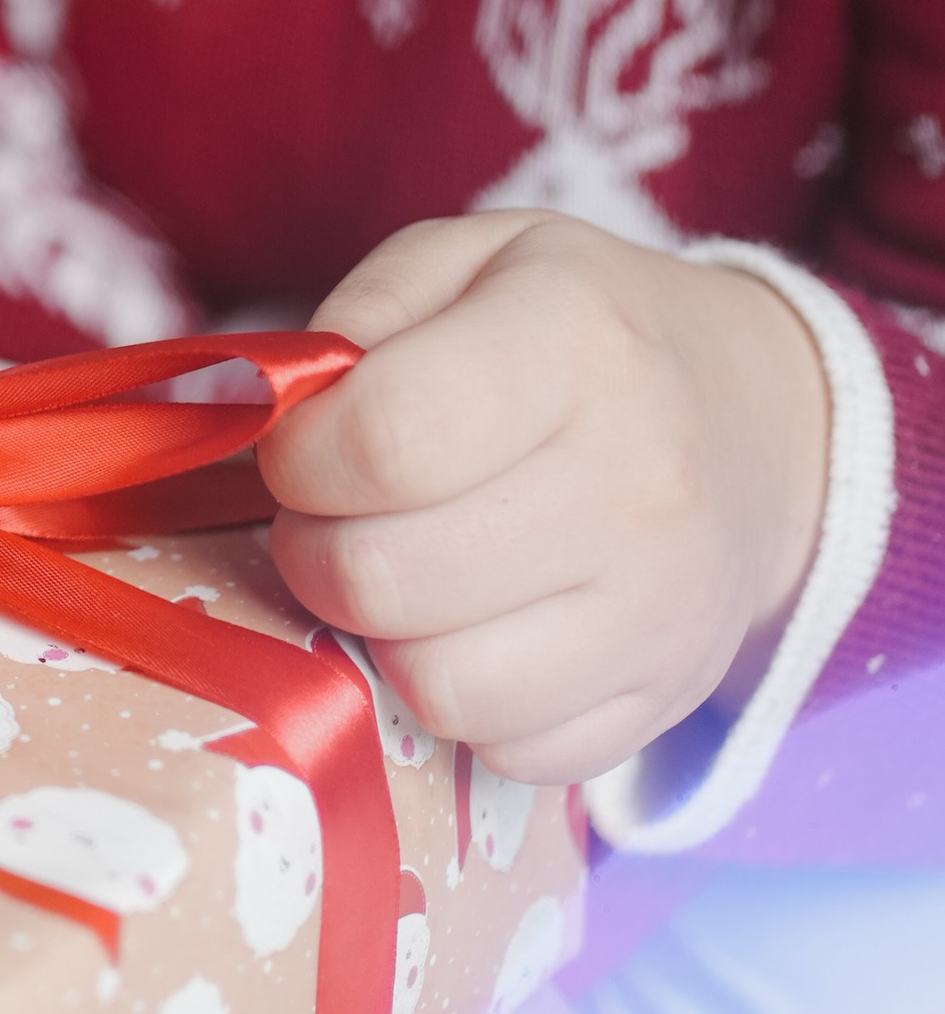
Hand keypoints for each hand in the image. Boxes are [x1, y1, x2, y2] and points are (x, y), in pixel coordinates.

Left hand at [256, 212, 829, 785]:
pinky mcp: (663, 702)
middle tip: (341, 515)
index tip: (306, 448)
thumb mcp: (472, 261)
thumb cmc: (577, 334)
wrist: (758, 424)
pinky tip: (473, 629)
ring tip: (402, 572)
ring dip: (380, 637)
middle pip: (384, 577)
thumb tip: (257, 412)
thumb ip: (355, 318)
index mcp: (576, 343)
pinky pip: (504, 752)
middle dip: (316, 548)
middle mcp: (635, 484)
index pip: (384, 439)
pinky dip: (461, 701)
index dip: (300, 456)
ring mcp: (659, 611)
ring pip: (435, 686)